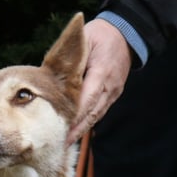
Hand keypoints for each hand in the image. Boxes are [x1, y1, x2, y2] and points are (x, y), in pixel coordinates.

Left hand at [67, 18, 132, 144]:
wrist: (126, 33)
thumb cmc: (100, 35)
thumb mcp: (84, 40)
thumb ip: (70, 60)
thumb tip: (49, 79)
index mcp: (102, 72)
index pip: (88, 98)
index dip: (75, 115)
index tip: (62, 128)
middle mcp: (110, 85)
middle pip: (92, 113)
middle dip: (76, 129)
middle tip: (59, 143)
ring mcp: (113, 91)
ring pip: (96, 115)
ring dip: (81, 129)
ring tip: (64, 142)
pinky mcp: (113, 94)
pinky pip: (99, 111)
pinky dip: (87, 122)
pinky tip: (75, 131)